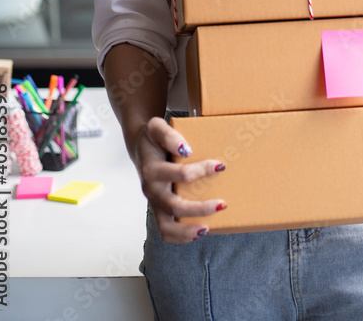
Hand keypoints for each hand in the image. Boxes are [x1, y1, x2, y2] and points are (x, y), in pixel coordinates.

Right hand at [134, 116, 225, 242]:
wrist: (140, 146)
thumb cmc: (153, 137)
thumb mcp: (157, 127)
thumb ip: (168, 135)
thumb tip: (186, 150)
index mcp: (151, 169)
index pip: (180, 174)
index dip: (201, 170)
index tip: (220, 165)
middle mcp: (151, 188)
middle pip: (174, 205)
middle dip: (199, 208)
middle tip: (222, 204)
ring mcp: (154, 201)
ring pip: (166, 226)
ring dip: (188, 230)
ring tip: (207, 228)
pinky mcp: (157, 208)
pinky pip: (165, 230)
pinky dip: (180, 235)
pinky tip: (198, 231)